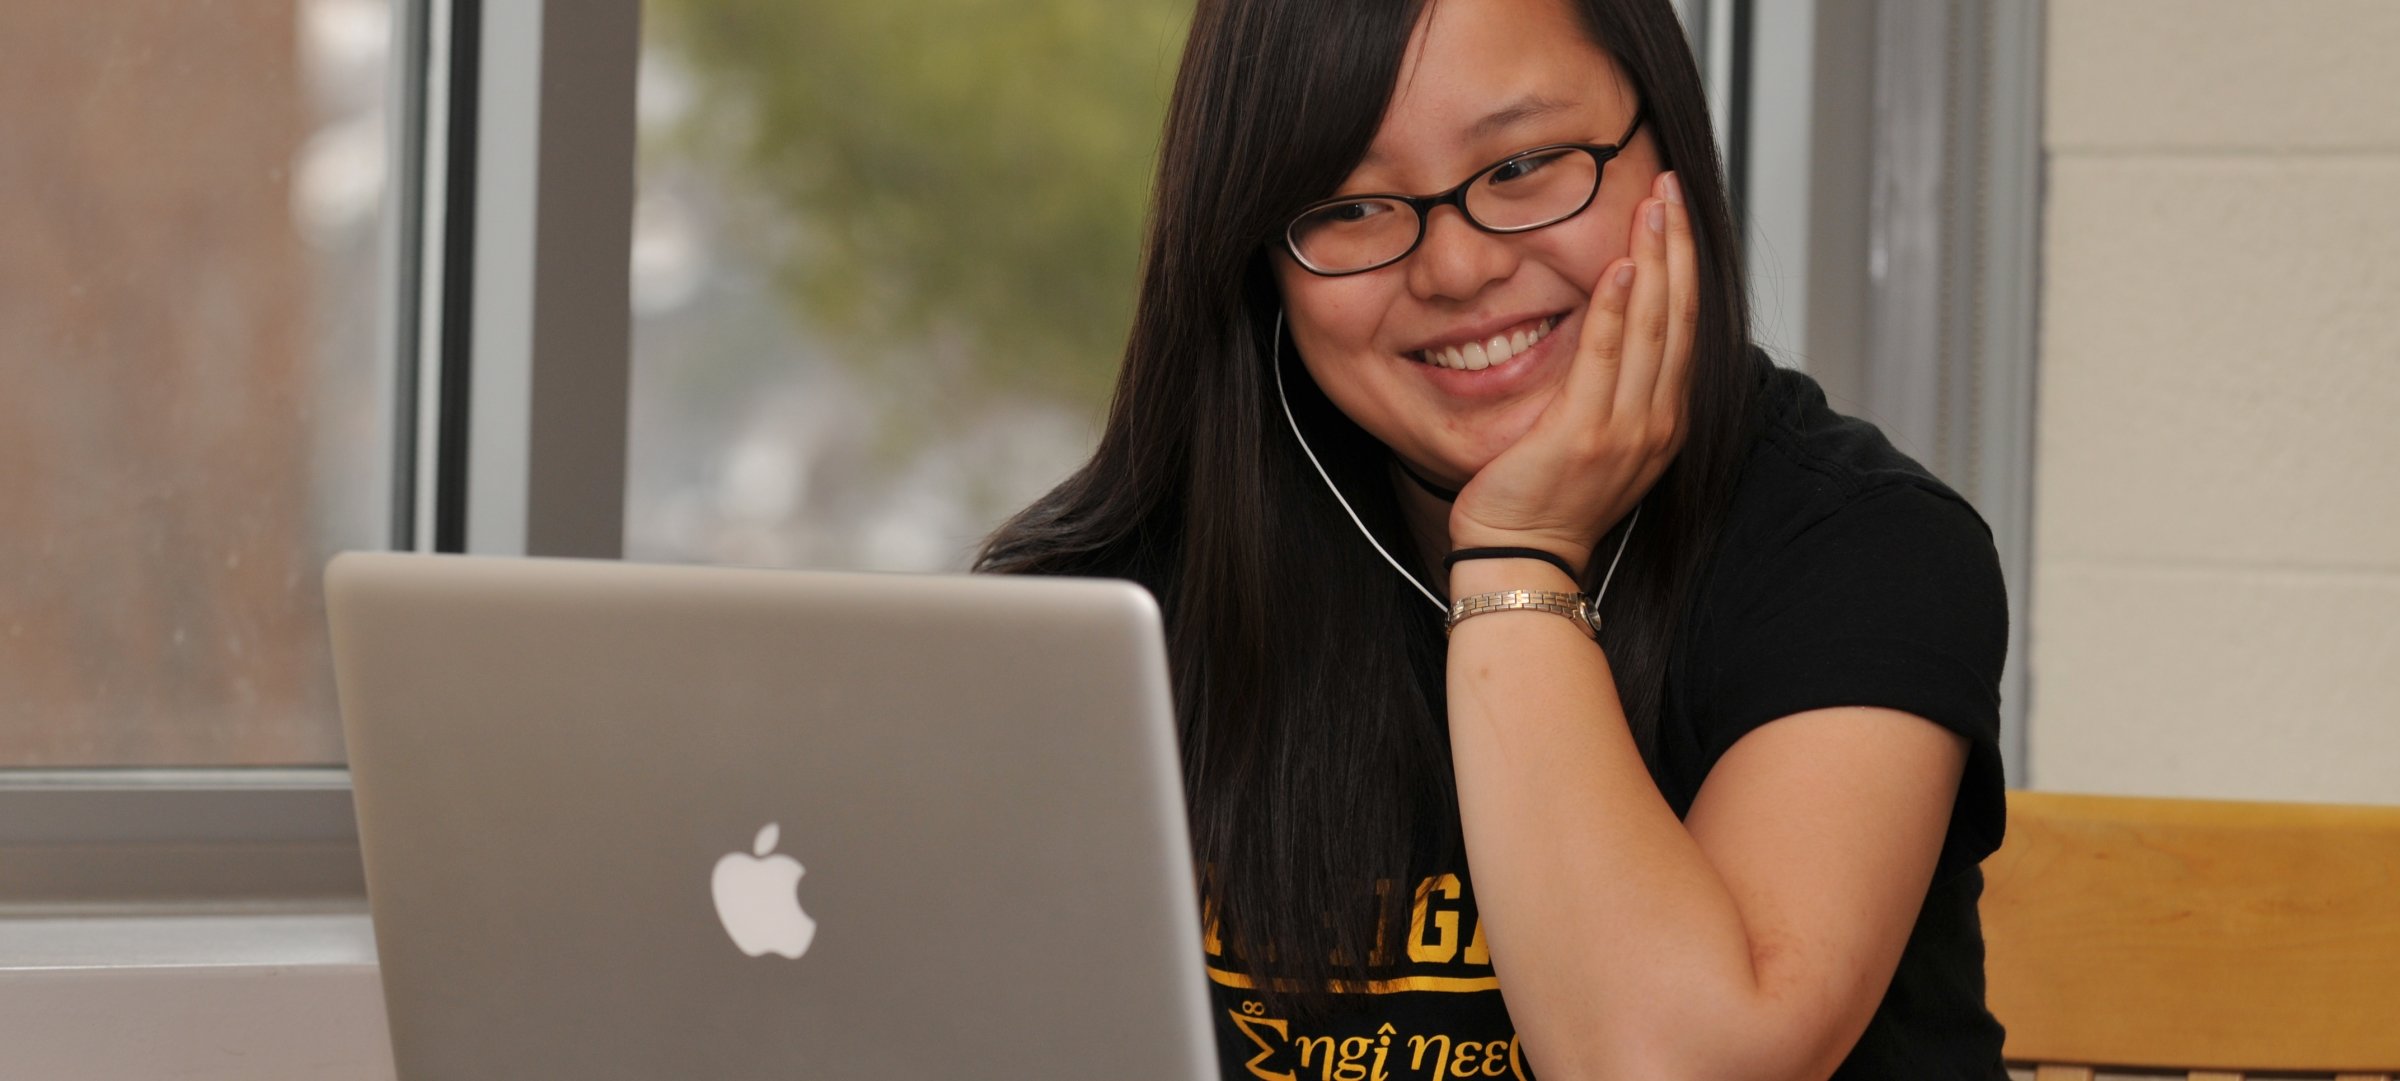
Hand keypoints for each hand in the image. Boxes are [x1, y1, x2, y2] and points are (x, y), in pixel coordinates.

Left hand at [1447, 170, 1696, 573]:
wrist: (1522, 559)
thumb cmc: (1543, 502)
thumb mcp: (1592, 438)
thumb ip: (1607, 387)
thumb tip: (1603, 329)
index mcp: (1661, 421)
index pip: (1684, 325)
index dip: (1684, 263)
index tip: (1675, 211)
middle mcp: (1656, 422)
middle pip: (1681, 315)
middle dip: (1678, 244)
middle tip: (1670, 186)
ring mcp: (1627, 429)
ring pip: (1656, 327)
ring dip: (1656, 258)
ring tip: (1654, 204)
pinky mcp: (1586, 434)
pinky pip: (1609, 359)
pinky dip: (1619, 309)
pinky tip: (1622, 266)